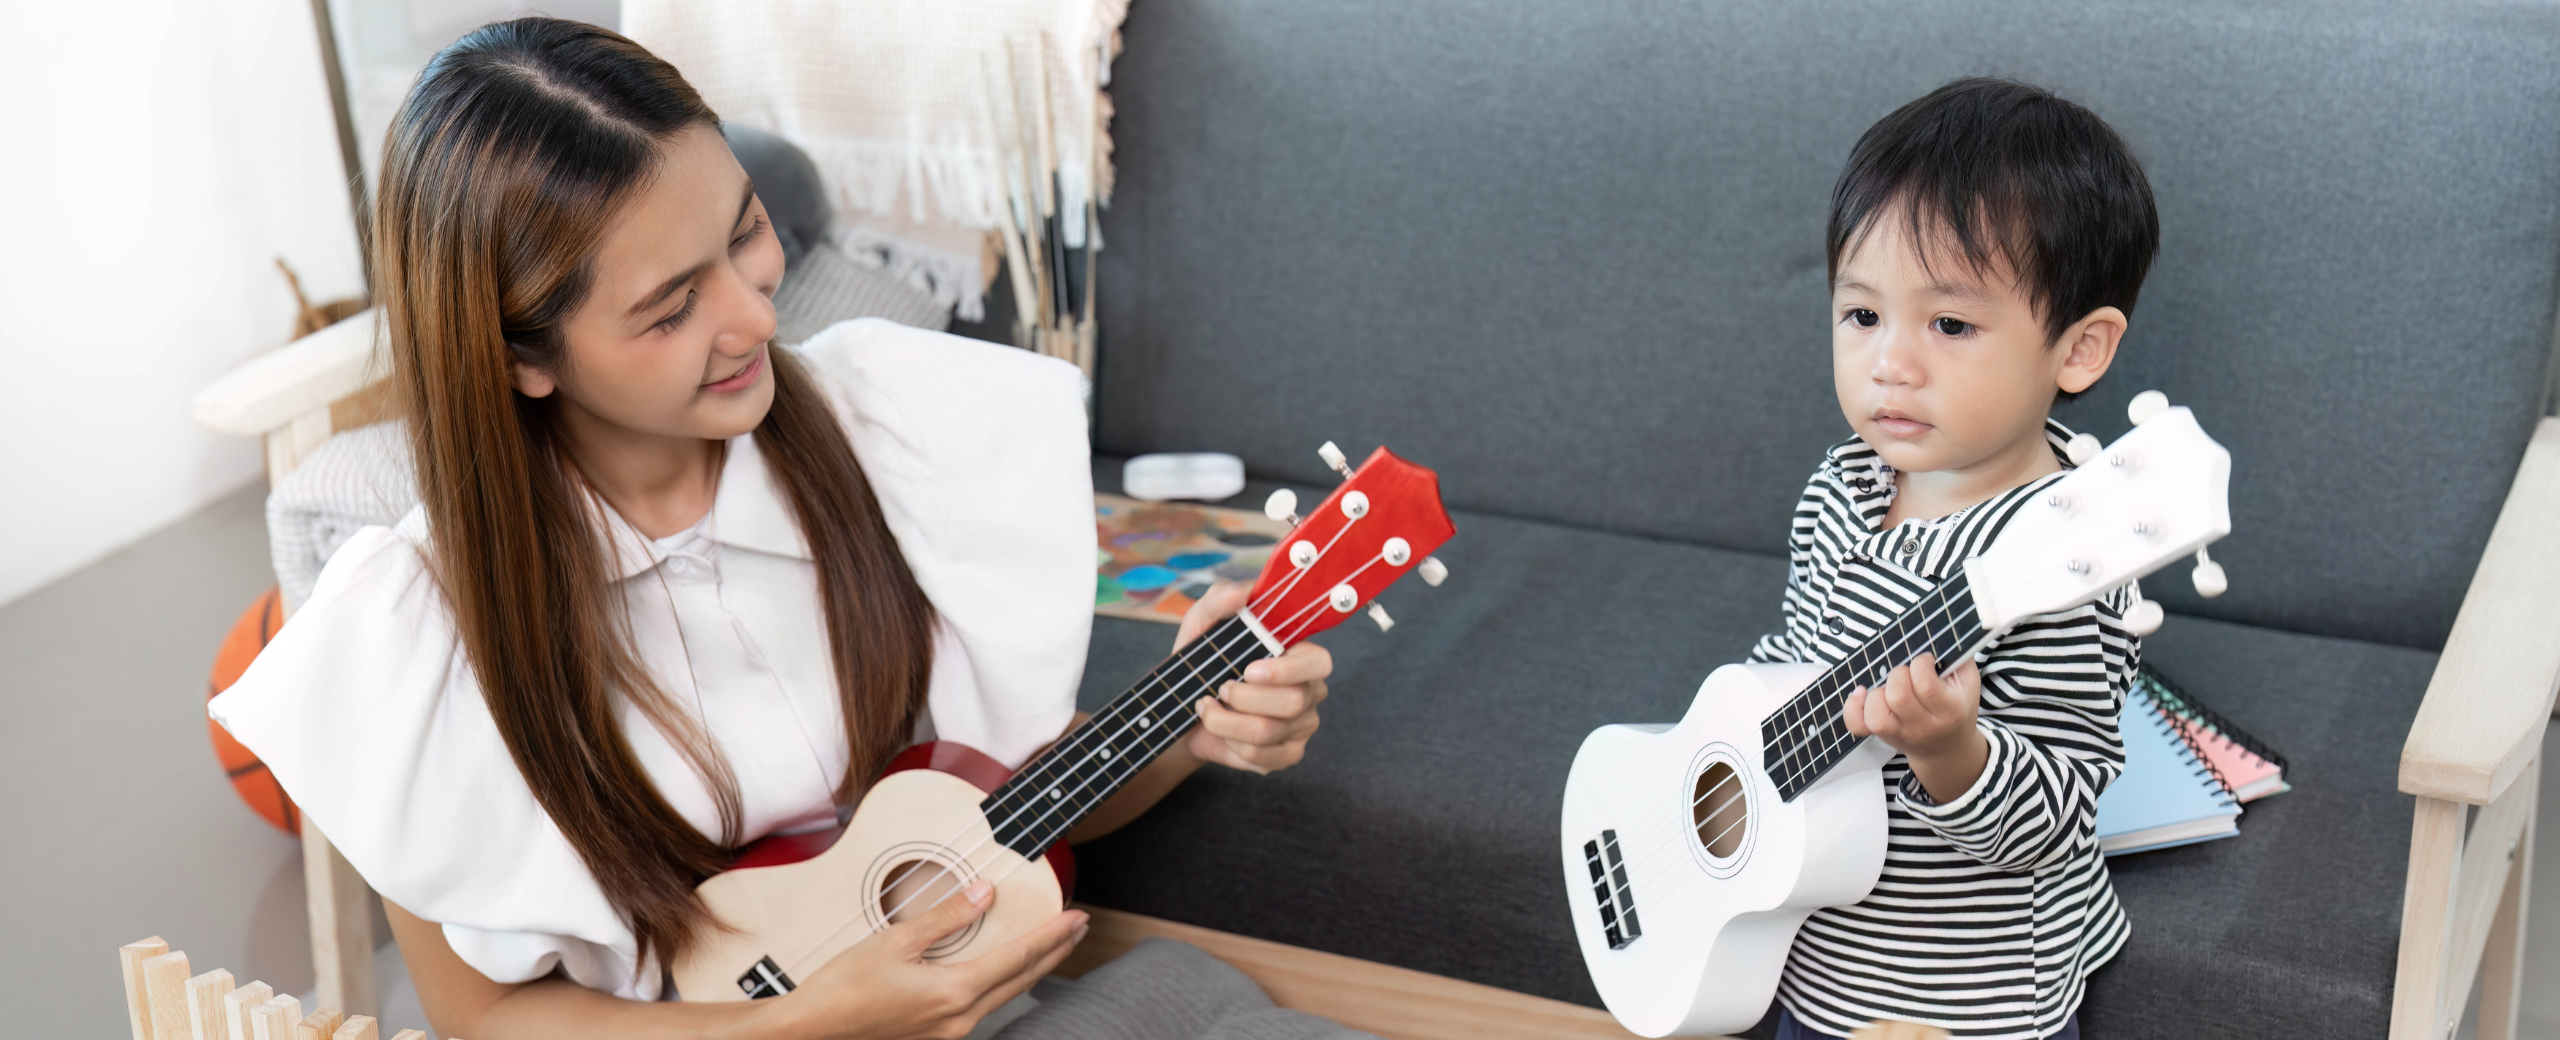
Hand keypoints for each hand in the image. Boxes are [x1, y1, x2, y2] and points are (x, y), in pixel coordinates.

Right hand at [770, 880, 1086, 1039]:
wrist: (810, 1032)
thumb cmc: (842, 987)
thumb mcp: (895, 941)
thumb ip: (945, 916)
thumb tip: (985, 892)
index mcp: (953, 993)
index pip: (1019, 958)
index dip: (1053, 935)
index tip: (1078, 917)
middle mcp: (958, 1020)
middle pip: (1022, 982)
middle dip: (1054, 953)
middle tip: (1079, 928)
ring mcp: (948, 1034)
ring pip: (1004, 997)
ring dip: (1030, 969)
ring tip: (1049, 944)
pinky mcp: (935, 1037)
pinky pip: (981, 1007)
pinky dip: (1002, 984)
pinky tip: (1002, 971)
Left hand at [1172, 581, 1330, 773]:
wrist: (1185, 707)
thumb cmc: (1204, 660)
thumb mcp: (1202, 624)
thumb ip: (1219, 600)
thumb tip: (1241, 594)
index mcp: (1300, 655)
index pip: (1318, 662)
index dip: (1286, 670)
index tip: (1249, 669)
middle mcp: (1310, 691)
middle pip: (1292, 702)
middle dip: (1242, 698)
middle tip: (1219, 689)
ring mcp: (1302, 726)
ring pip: (1268, 732)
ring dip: (1225, 721)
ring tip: (1208, 708)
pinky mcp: (1287, 754)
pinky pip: (1261, 757)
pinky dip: (1231, 743)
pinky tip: (1222, 731)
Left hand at [1843, 652, 1989, 802]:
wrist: (1948, 748)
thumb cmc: (1956, 708)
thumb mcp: (1968, 684)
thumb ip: (1959, 658)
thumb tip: (1943, 636)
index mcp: (1950, 711)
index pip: (1926, 685)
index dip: (1920, 664)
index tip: (1924, 661)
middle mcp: (1924, 726)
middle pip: (1898, 697)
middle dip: (1898, 675)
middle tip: (1906, 675)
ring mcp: (1901, 734)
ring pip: (1877, 715)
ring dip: (1878, 694)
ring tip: (1890, 689)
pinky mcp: (1883, 737)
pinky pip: (1859, 726)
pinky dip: (1853, 708)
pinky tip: (1861, 694)